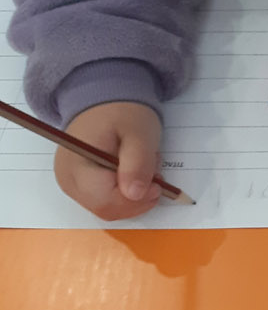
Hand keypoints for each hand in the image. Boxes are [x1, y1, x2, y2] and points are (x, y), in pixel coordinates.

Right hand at [57, 102, 164, 220]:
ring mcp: (72, 184)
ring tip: (142, 166)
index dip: (136, 201)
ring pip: (108, 207)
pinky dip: (125, 191)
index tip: (158, 184)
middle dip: (136, 197)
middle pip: (106, 209)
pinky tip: (132, 170)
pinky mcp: (80, 184)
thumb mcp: (139, 133)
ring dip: (133, 194)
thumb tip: (135, 195)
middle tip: (152, 172)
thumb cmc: (122, 112)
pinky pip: (106, 199)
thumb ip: (137, 163)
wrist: (104, 101)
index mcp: (78, 166)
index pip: (105, 202)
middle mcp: (68, 180)